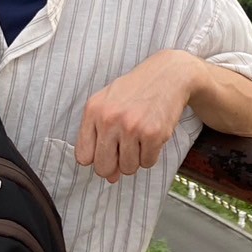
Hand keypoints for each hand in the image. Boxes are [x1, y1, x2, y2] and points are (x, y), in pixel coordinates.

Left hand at [75, 50, 202, 182]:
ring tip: (140, 137)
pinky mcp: (153, 134)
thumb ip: (102, 139)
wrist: (168, 74)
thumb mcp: (110, 105)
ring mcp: (131, 127)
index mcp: (93, 110)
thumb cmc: (136, 90)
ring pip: (128, 168)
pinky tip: (152, 135)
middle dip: (115, 164)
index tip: (107, 150)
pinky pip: (147, 163)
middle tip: (125, 147)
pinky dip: (151, 154)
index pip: (83, 156)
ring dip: (135, 158)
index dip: (96, 158)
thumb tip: (111, 177)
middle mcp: (109, 119)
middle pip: (103, 167)